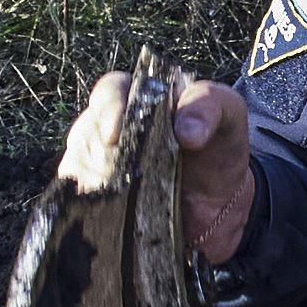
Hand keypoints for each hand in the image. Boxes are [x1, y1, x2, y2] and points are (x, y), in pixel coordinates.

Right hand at [61, 71, 254, 265]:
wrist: (217, 208)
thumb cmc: (217, 151)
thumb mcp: (228, 117)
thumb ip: (210, 105)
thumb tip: (185, 130)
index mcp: (138, 98)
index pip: (110, 92)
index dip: (110, 108)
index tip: (116, 133)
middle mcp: (109, 126)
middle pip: (88, 130)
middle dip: (104, 151)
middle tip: (126, 172)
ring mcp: (95, 162)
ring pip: (80, 166)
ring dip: (102, 182)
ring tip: (130, 198)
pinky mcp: (90, 196)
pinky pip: (77, 199)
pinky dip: (91, 206)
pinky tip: (113, 214)